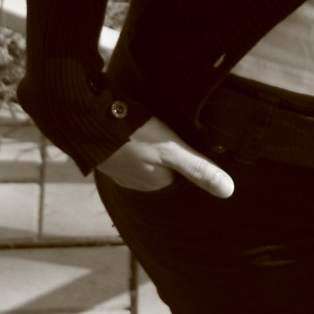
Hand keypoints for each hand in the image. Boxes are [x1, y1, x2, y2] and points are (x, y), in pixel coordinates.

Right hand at [97, 115, 233, 197]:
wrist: (84, 122)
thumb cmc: (131, 136)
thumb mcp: (171, 150)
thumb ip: (198, 169)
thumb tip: (229, 191)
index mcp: (156, 185)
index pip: (184, 179)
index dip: (193, 164)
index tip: (200, 149)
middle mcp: (139, 184)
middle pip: (166, 171)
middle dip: (175, 159)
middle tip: (184, 136)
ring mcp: (122, 170)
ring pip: (149, 162)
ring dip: (156, 152)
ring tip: (164, 134)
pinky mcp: (111, 156)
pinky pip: (133, 154)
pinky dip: (140, 146)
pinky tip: (142, 132)